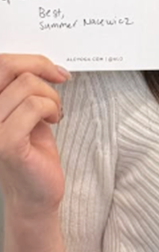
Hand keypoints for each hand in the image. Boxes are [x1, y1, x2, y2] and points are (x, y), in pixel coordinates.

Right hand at [0, 54, 68, 219]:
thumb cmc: (31, 149)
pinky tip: (53, 121)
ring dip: (51, 96)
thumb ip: (23, 84)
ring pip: (28, 85)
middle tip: (60, 81)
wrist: (35, 192)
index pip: (0, 62)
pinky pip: (34, 106)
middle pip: (9, 66)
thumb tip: (43, 62)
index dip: (31, 59)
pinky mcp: (5, 144)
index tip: (53, 70)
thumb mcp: (25, 107)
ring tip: (53, 113)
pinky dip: (52, 108)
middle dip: (41, 68)